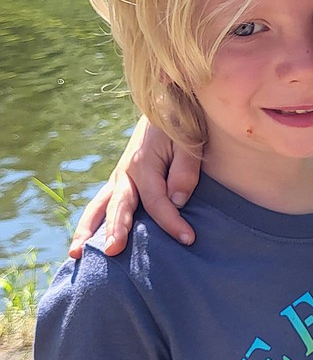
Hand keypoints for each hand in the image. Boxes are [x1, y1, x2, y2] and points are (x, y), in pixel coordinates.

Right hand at [69, 117, 202, 257]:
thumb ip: (185, 171)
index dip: (171, 221)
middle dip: (115, 230)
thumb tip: (177, 201)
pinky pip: (101, 204)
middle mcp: (126, 173)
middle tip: (112, 251)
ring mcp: (119, 178)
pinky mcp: (119, 181)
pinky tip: (84, 242)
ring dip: (87, 230)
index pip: (157, 201)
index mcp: (144, 164)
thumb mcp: (190, 144)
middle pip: (118, 206)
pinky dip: (91, 222)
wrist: (167, 106)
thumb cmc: (182, 126)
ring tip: (76, 254)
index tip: (187, 239)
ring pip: (99, 207)